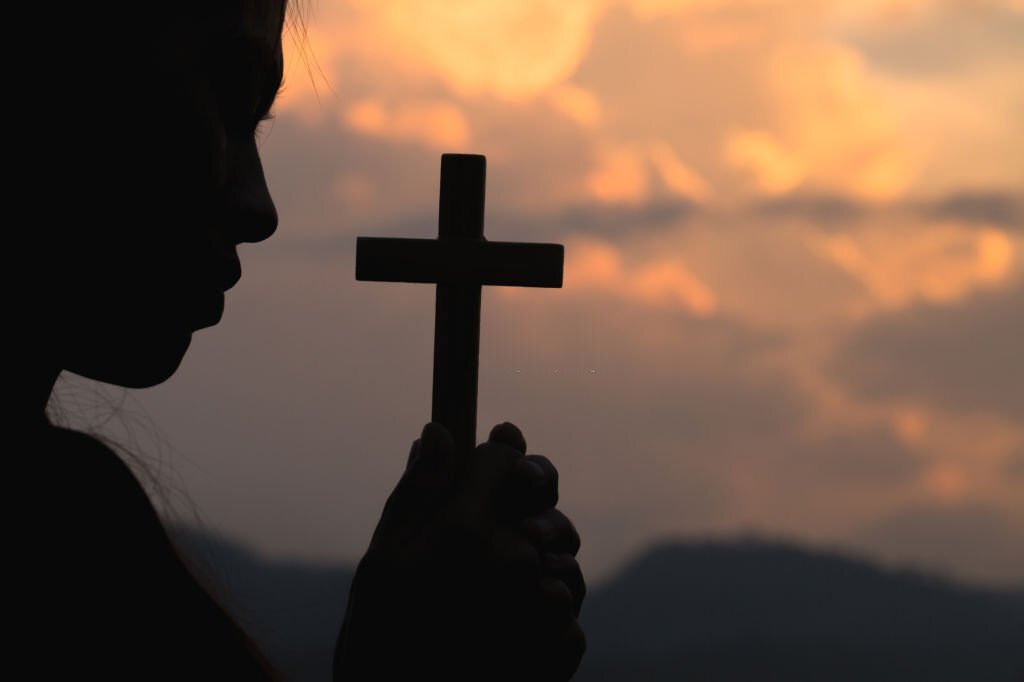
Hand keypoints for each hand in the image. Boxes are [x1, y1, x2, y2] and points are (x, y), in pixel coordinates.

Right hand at [333, 422, 585, 680]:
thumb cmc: (380, 646)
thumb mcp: (382, 566)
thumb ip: (418, 493)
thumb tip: (440, 431)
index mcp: (465, 529)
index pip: (504, 459)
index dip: (500, 454)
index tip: (495, 459)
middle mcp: (515, 558)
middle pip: (544, 503)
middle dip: (528, 505)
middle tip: (503, 525)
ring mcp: (545, 604)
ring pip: (562, 556)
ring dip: (538, 564)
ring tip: (492, 597)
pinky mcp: (565, 645)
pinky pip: (566, 606)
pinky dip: (543, 612)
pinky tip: (504, 634)